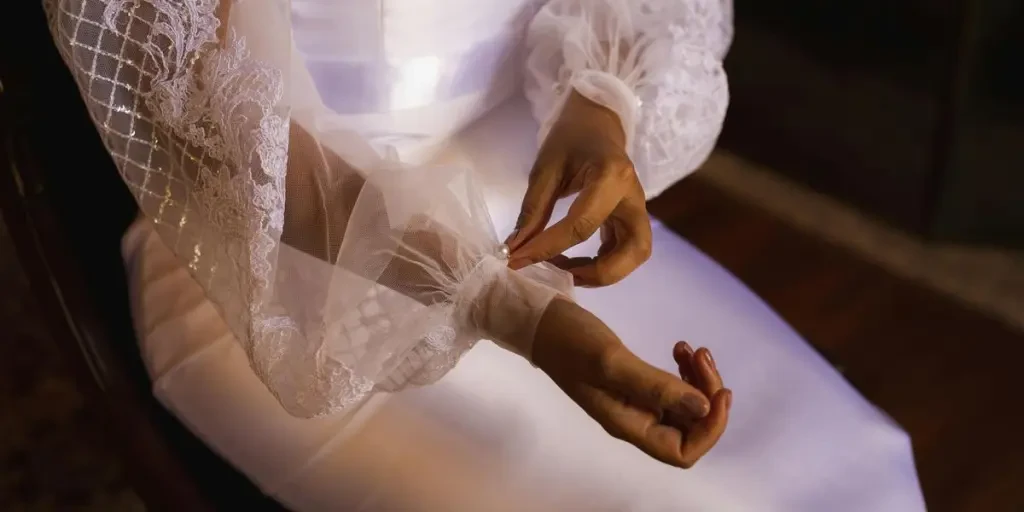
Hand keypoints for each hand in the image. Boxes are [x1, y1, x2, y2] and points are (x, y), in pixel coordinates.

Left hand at [506, 90, 651, 286]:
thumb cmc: (570, 138)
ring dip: (604, 273)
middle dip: (595, 273)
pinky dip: (604, 264)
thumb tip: (515, 249)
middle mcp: (634, 197)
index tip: (517, 260)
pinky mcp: (632, 217)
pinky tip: (575, 262)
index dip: (547, 248)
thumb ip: (533, 210)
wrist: (597, 122)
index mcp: (612, 177)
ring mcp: (638, 208)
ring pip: (635, 255)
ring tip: (565, 270)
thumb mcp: (546, 168)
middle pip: (632, 250)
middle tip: (558, 273)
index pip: (581, 225)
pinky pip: (627, 250)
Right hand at [532, 299, 730, 467]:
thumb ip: (656, 387)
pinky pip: (671, 387)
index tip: (719, 392)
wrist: (540, 322)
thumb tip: (704, 408)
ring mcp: (634, 401)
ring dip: (698, 379)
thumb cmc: (569, 342)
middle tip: (702, 354)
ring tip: (692, 348)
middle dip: (707, 394)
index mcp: (628, 425)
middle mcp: (634, 419)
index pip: (682, 452)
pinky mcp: (633, 382)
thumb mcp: (612, 361)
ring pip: (684, 404)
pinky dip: (683, 369)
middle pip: (690, 427)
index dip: (710, 429)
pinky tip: (679, 347)